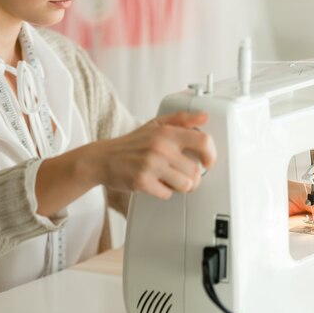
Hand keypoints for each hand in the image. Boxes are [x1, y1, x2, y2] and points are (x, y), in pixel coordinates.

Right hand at [91, 111, 215, 198]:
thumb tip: (204, 118)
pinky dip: (163, 192)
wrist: (102, 158)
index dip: (211, 155)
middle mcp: (161, 148)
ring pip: (185, 185)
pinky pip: (167, 194)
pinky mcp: (142, 182)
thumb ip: (182, 120)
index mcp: (167, 132)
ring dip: (180, 187)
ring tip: (169, 180)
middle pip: (195, 171)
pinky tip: (156, 184)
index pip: (203, 141)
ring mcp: (151, 165)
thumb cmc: (131, 144)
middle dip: (192, 178)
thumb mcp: (156, 124)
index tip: (208, 162)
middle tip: (183, 176)